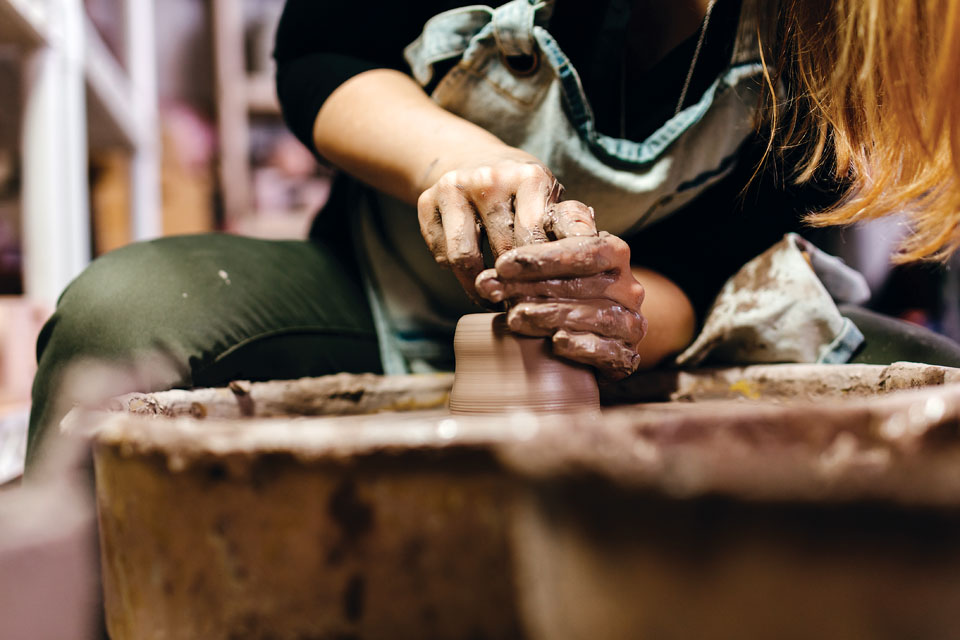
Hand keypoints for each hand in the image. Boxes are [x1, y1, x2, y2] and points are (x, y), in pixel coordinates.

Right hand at [416, 148, 565, 301]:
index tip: (544, 298)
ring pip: (464, 259)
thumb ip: (569, 225)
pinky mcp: (426, 202)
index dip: (539, 275)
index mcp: (529, 176)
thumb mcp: (550, 198)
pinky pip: (442, 255)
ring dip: (480, 287)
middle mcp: (489, 178)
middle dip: (513, 285)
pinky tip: (473, 274)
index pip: (534, 238)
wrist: (470, 158)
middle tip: (521, 307)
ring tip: (494, 298)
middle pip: (502, 252)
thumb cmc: (521, 190)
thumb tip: (592, 251)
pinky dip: (457, 272)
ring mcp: (453, 188)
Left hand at [476, 201, 646, 379]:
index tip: (503, 264)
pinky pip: (612, 352)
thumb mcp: (554, 247)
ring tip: (514, 317)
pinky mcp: (627, 356)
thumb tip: (514, 250)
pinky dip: (585, 347)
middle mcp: (629, 287)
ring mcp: (631, 323)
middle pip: (585, 285)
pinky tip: (557, 343)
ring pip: (598, 317)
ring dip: (552, 316)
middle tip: (494, 292)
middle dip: (534, 288)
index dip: (544, 257)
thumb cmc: (564, 277)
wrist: (594, 324)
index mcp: (615, 253)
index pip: (585, 250)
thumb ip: (540, 235)